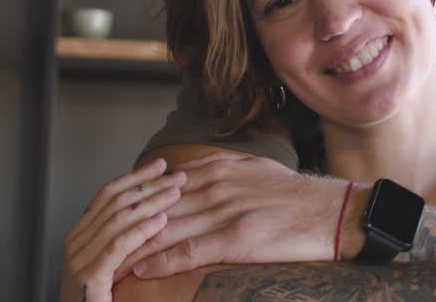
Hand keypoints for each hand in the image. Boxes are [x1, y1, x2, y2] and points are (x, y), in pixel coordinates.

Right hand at [60, 158, 184, 301]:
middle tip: (178, 176)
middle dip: (149, 185)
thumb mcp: (110, 260)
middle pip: (115, 203)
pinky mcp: (89, 277)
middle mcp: (76, 243)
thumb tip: (151, 207)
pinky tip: (160, 222)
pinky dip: (140, 231)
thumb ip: (121, 235)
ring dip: (150, 203)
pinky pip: (117, 247)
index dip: (135, 177)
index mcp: (81, 234)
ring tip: (175, 193)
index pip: (108, 194)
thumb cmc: (101, 295)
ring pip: (117, 220)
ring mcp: (79, 259)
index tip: (160, 164)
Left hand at [116, 151, 348, 279]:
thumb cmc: (299, 196)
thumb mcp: (258, 168)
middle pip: (161, 207)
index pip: (166, 188)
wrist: (336, 212)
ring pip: (169, 228)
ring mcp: (228, 210)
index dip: (137, 204)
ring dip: (136, 246)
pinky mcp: (239, 236)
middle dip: (128, 226)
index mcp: (222, 170)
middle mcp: (220, 186)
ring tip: (110, 260)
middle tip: (99, 242)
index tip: (113, 219)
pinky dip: (162, 260)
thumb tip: (184, 173)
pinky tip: (142, 269)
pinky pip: (190, 249)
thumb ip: (220, 167)